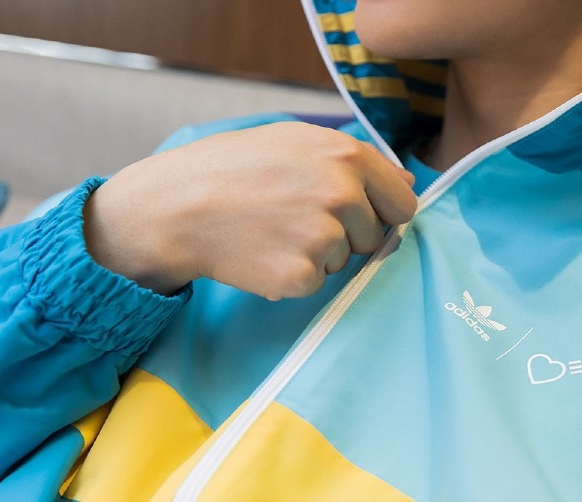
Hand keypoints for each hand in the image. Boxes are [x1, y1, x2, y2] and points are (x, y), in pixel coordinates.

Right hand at [82, 122, 416, 299]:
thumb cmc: (233, 168)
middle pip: (377, 235)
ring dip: (319, 254)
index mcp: (348, 157)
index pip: (403, 202)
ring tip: (273, 230)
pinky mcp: (302, 275)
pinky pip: (318, 283)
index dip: (381, 211)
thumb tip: (407, 185)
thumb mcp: (295, 141)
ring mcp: (324, 237)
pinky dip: (295, 276)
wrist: (174, 207)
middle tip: (294, 217)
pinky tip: (264, 253)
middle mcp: (343, 194)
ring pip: (347, 260)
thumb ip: (357, 160)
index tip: (355, 212)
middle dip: (348, 233)